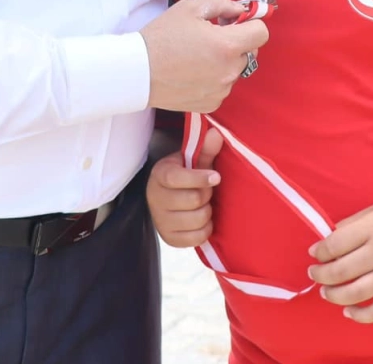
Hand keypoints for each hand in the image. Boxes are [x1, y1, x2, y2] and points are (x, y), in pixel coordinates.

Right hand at [140, 0, 267, 112]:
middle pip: (249, 52)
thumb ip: (223, 3)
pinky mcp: (211, 104)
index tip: (234, 23)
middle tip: (210, 38)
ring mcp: (221, 90)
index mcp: (227, 46)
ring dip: (224, 61)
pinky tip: (193, 72)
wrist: (137, 72)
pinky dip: (214, 79)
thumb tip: (240, 12)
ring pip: (235, 70)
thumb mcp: (190, 8)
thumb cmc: (162, 37)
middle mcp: (229, 71)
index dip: (250, 24)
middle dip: (235, 42)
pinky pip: (223, 87)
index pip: (261, 33)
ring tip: (197, 56)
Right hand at [146, 128, 223, 247]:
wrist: (168, 197)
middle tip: (207, 190)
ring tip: (203, 204)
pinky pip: (197, 237)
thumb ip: (205, 150)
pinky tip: (202, 219)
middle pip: (193, 200)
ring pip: (197, 219)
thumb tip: (216, 133)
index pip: (177, 178)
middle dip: (206, 194)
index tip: (217, 177)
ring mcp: (160, 221)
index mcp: (159, 175)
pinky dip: (206, 228)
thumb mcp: (191, 160)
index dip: (200, 178)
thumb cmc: (184, 176)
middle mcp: (155, 199)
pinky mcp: (169, 239)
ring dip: (207, 211)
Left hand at [307, 196, 372, 322]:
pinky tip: (349, 312)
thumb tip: (329, 238)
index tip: (315, 253)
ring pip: (355, 294)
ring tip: (326, 292)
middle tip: (314, 274)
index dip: (319, 251)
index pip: (335, 244)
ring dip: (334, 296)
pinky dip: (360, 316)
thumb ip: (353, 223)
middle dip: (320, 275)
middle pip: (340, 271)